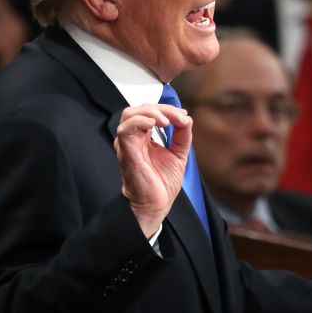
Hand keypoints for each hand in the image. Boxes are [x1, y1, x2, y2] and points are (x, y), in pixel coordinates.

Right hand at [114, 104, 191, 237]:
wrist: (156, 204)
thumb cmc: (162, 183)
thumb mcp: (179, 153)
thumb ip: (182, 135)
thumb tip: (186, 117)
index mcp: (144, 137)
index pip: (150, 112)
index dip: (168, 109)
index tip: (183, 116)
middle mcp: (133, 138)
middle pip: (140, 108)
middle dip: (161, 108)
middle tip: (176, 117)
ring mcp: (127, 144)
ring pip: (130, 114)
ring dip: (151, 112)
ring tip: (166, 121)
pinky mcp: (126, 152)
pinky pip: (125, 130)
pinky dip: (140, 122)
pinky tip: (154, 125)